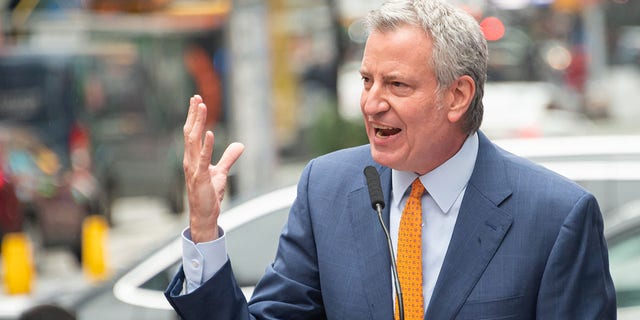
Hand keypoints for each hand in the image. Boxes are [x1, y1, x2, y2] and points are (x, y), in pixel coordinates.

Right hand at [183, 95, 243, 242]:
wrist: (205, 215)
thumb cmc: (210, 195)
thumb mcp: (221, 173)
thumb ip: (229, 157)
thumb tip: (240, 145)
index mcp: (193, 158)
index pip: (192, 133)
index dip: (194, 117)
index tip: (197, 100)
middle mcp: (189, 160)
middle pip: (190, 132)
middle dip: (193, 114)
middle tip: (196, 97)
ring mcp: (193, 168)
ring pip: (193, 141)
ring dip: (197, 122)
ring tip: (201, 106)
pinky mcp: (200, 178)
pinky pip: (203, 159)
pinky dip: (206, 145)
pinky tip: (209, 132)